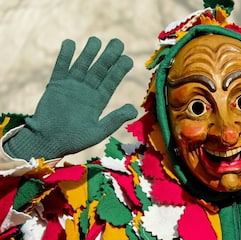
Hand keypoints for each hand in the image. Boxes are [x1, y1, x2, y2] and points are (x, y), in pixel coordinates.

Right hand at [4, 37, 136, 159]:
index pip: (111, 81)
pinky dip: (65, 56)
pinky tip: (70, 43)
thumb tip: (133, 109)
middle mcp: (87, 90)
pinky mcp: (55, 85)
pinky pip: (61, 67)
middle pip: (99, 69)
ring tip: (96, 39)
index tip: (127, 58)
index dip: (119, 70)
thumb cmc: (73, 139)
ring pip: (82, 65)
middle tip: (118, 42)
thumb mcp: (98, 131)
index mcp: (98, 100)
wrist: (47, 141)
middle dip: (108, 56)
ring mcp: (71, 86)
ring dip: (89, 52)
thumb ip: (115, 119)